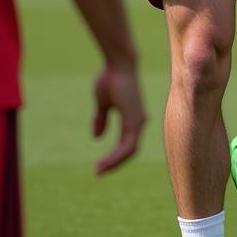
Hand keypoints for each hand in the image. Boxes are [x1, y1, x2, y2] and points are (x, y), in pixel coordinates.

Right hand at [90, 60, 145, 174]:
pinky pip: (127, 146)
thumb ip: (101, 119)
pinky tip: (104, 162)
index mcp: (133, 117)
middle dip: (114, 163)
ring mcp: (138, 121)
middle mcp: (139, 121)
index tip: (100, 165)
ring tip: (99, 170)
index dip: (115, 156)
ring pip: (129, 151)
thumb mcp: (102, 102)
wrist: (118, 64)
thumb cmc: (110, 78)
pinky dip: (116, 156)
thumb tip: (96, 137)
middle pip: (129, 151)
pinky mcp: (135, 120)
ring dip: (113, 162)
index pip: (127, 144)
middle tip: (99, 172)